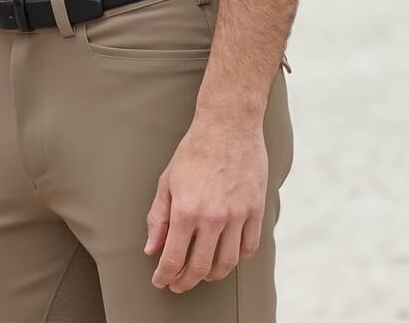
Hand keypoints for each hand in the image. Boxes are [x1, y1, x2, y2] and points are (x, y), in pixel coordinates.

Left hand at [143, 114, 266, 292]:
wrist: (228, 124)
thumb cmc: (194, 150)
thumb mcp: (167, 181)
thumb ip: (159, 218)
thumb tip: (153, 249)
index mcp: (186, 210)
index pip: (173, 258)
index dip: (165, 275)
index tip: (161, 280)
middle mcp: (213, 217)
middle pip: (200, 267)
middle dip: (185, 281)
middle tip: (178, 283)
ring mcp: (237, 215)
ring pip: (226, 263)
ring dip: (211, 275)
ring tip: (201, 272)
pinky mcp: (256, 210)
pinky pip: (249, 247)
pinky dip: (237, 258)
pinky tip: (226, 254)